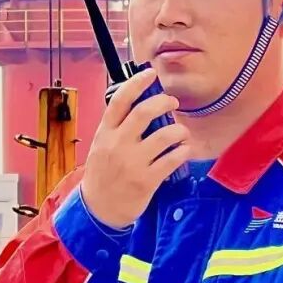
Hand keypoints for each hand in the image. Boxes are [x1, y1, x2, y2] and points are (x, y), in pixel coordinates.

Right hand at [81, 68, 190, 229]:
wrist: (98, 209)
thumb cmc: (102, 174)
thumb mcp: (101, 146)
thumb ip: (117, 128)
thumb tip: (141, 105)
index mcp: (105, 133)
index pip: (120, 100)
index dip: (136, 83)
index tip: (150, 73)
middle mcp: (117, 144)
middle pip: (144, 112)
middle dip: (164, 102)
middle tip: (173, 102)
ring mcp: (132, 163)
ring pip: (164, 136)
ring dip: (179, 130)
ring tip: (181, 133)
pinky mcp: (146, 180)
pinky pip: (172, 160)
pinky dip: (183, 152)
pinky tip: (184, 151)